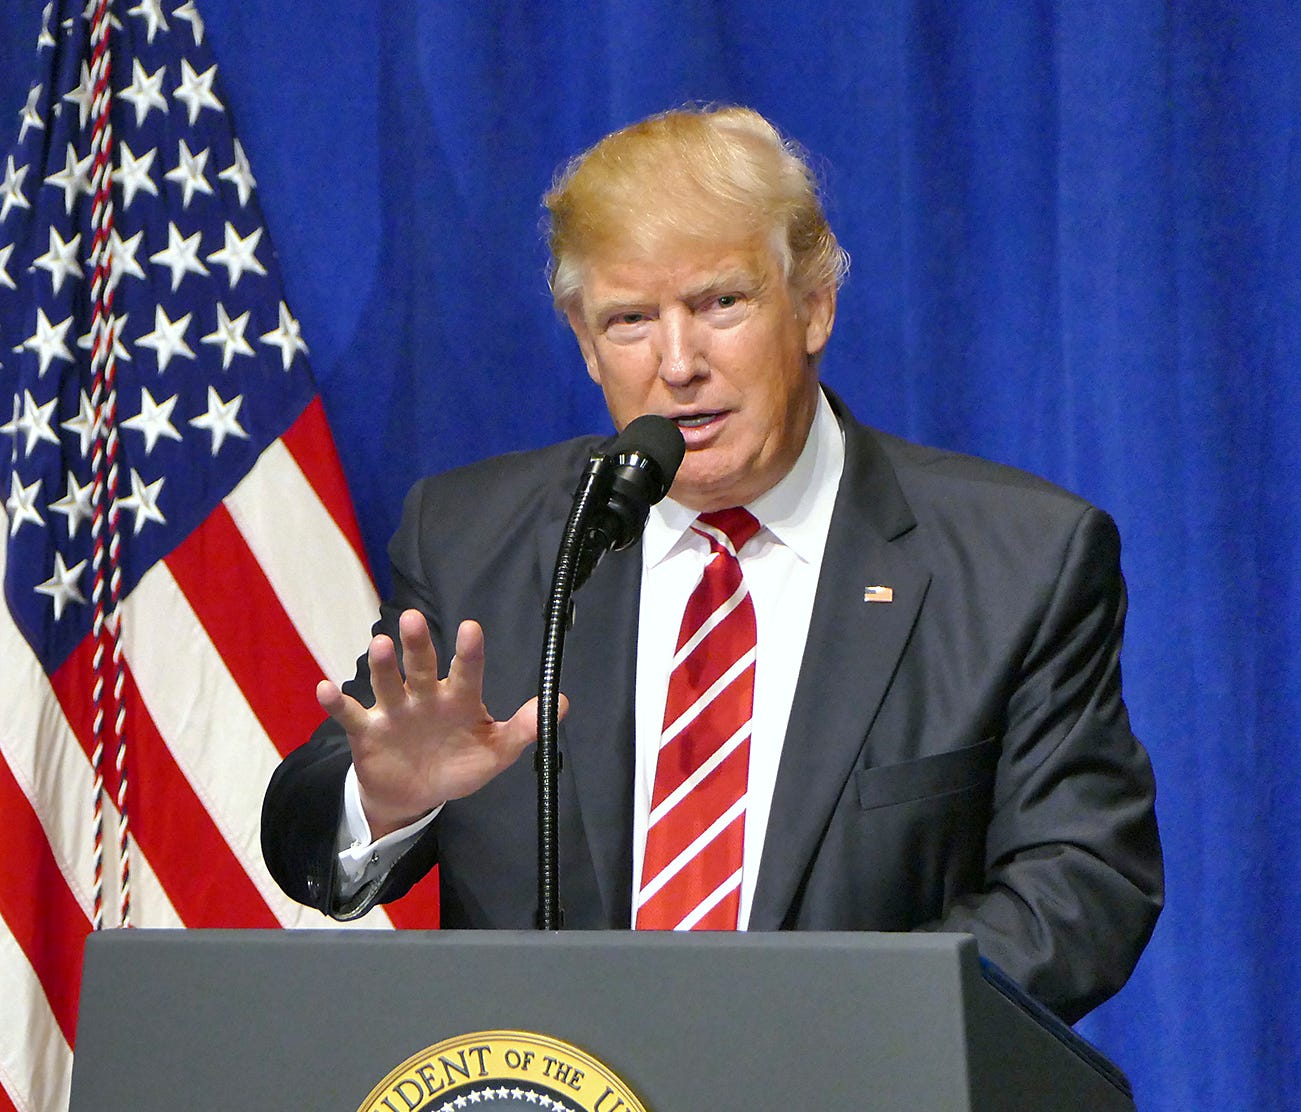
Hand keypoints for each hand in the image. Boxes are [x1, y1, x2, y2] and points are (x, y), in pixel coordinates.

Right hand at [316, 610, 564, 838]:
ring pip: (387, 683)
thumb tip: (561, 703)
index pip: (466, 670)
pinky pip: (349, 714)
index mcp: (458, 698)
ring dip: (383, 666)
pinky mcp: (366, 731)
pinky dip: (335, 702)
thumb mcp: (494, 754)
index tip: (470, 628)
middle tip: (413, 619)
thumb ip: (522, 729)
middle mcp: (425, 696)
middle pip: (421, 666)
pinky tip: (324, 689)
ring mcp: (394, 711)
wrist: (414, 795)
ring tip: (380, 645)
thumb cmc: (457, 765)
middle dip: (418, 644)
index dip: (468, 651)